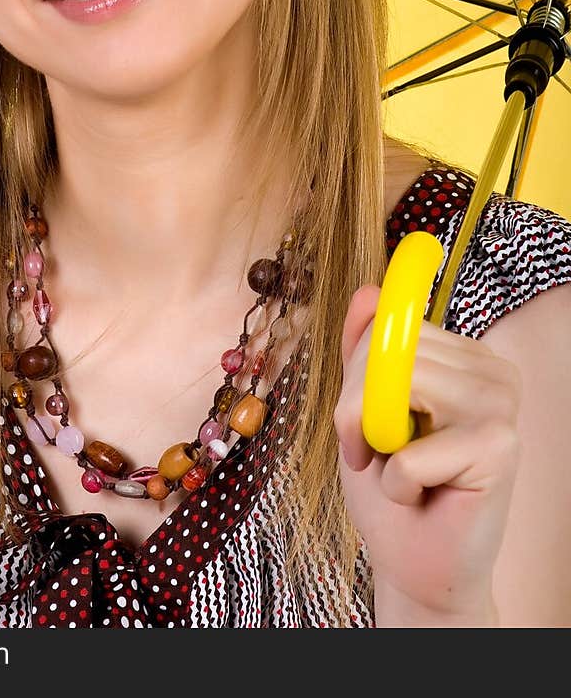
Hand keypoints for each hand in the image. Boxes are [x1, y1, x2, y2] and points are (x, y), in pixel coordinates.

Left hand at [333, 284, 520, 622]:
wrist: (416, 566)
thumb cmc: (390, 487)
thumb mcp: (363, 408)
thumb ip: (367, 351)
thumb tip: (368, 290)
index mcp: (463, 355)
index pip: (390, 325)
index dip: (359, 373)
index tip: (363, 421)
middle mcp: (491, 371)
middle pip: (389, 349)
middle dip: (355, 407)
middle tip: (371, 454)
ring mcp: (501, 403)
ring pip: (395, 386)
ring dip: (374, 442)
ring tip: (399, 471)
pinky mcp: (500, 447)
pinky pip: (410, 451)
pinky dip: (398, 482)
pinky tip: (422, 495)